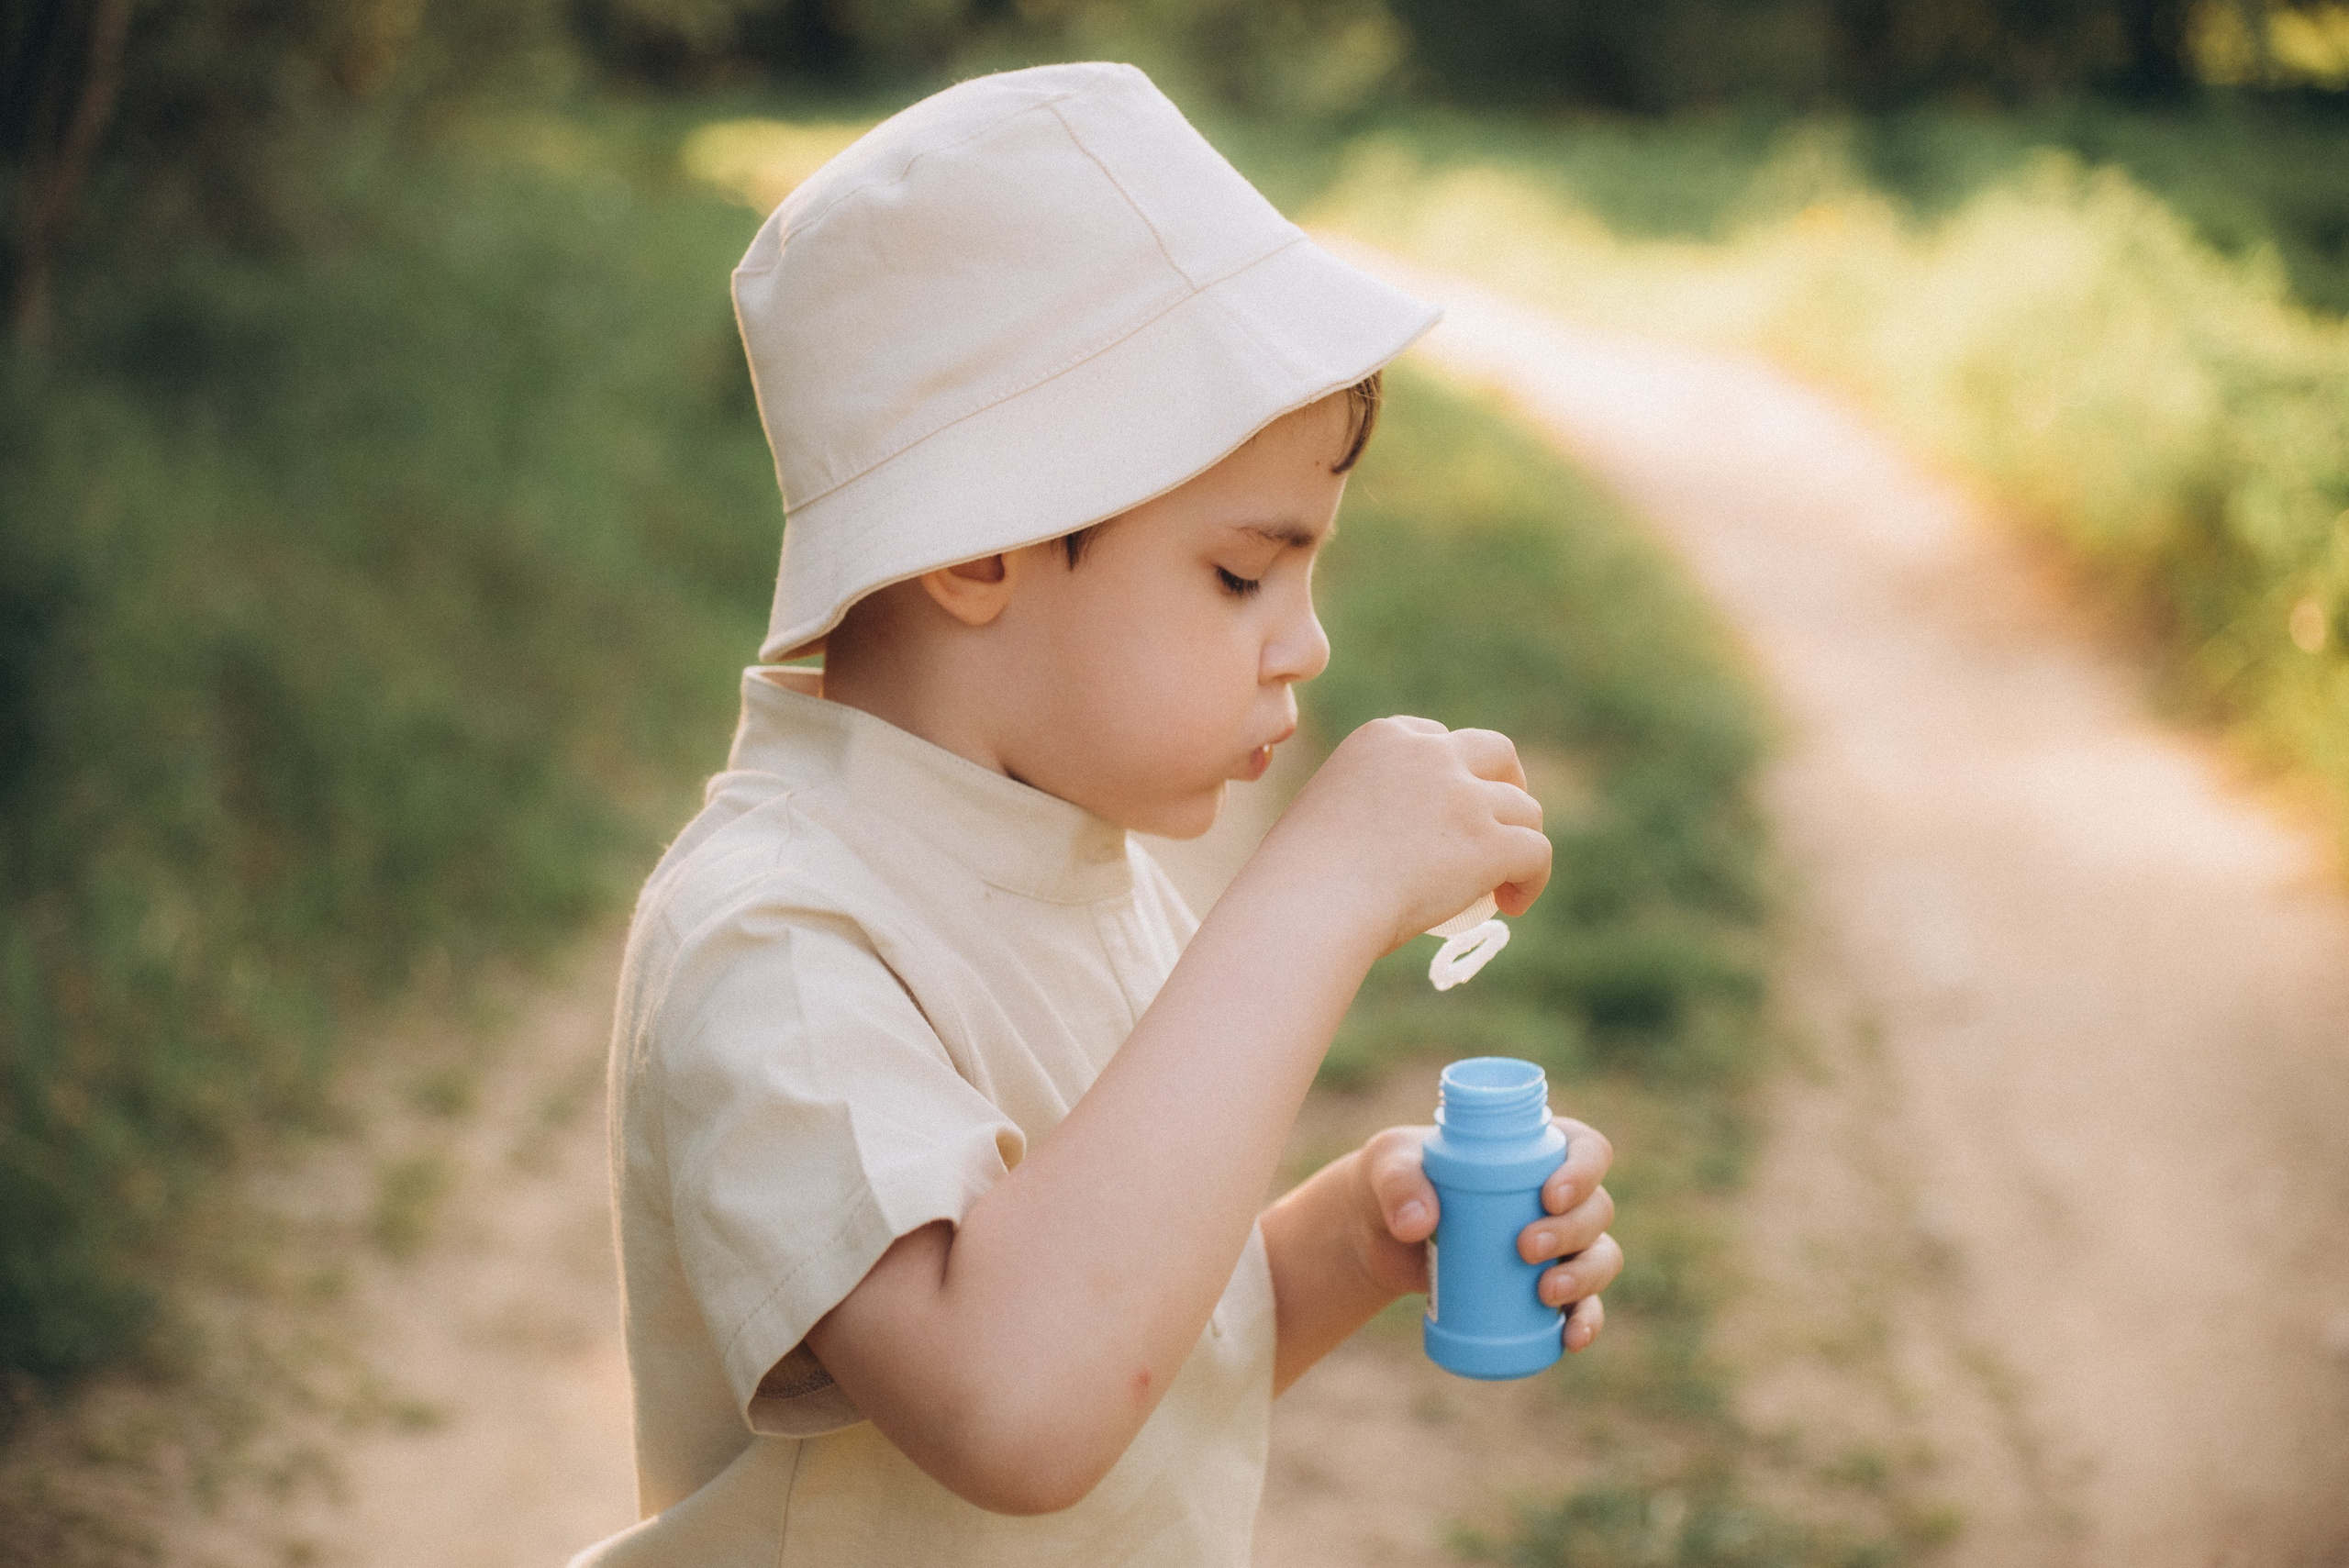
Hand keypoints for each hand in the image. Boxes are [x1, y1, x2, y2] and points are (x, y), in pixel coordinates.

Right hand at [1258, 716, 1551, 957]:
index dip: (1455, 771)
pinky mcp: (1489, 841)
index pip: (1437, 738)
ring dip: (1520, 841)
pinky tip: (1513, 904)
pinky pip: (1536, 852)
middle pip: (1497, 752)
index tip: (1450, 807)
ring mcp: (1463, 795)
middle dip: (1509, 783)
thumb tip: (1380, 848)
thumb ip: (1357, 810)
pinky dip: (1533, 880)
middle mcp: (1429, 753)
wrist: (1308, 904)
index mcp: (1382, 737)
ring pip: (1523, 809)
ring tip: (1503, 882)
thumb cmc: (1296, 878)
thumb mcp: (1323, 816)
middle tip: (1501, 826)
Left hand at [1359, 1115, 1620, 1352]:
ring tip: (1545, 1293)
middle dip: (1573, 1231)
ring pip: (1600, 1256)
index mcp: (1533, 1152)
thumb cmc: (1393, 1183)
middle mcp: (1555, 1197)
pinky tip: (1571, 1338)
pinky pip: (1583, 1306)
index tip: (1549, 1196)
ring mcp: (1556, 1245)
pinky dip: (1585, 1321)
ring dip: (1586, 1276)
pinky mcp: (1543, 1288)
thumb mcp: (1387, 1167)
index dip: (1584, 1171)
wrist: (1379, 1238)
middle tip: (1525, 1247)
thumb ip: (1397, 1182)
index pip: (1587, 1149)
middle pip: (1597, 1208)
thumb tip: (1418, 1224)